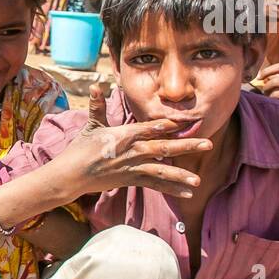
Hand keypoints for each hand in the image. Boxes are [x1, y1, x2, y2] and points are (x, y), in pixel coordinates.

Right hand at [48, 85, 210, 200]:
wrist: (70, 175)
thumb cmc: (79, 149)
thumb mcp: (90, 126)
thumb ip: (97, 106)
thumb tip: (96, 86)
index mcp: (124, 135)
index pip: (151, 127)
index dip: (170, 124)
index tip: (189, 120)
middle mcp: (131, 152)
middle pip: (163, 147)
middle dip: (187, 146)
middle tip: (208, 143)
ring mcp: (131, 168)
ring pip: (161, 171)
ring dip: (180, 176)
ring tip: (198, 181)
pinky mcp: (130, 180)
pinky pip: (154, 185)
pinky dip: (171, 189)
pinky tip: (187, 193)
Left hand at [257, 63, 278, 108]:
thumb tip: (264, 79)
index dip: (266, 71)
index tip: (259, 77)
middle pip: (275, 82)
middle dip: (266, 87)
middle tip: (265, 90)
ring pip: (276, 95)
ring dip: (270, 97)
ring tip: (271, 98)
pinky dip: (277, 105)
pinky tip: (277, 104)